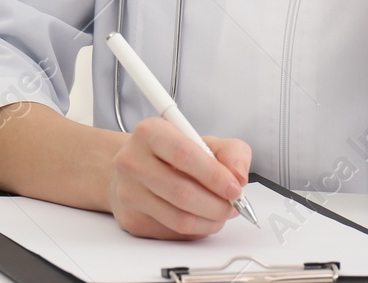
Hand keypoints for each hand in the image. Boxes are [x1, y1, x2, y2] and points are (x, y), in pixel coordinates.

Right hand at [107, 118, 251, 239]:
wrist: (134, 169)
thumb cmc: (171, 155)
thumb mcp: (203, 141)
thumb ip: (231, 151)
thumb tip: (239, 176)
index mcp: (150, 132)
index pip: (184, 154)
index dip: (215, 175)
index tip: (235, 188)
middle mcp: (132, 161)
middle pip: (182, 192)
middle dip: (217, 205)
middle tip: (232, 206)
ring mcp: (128, 192)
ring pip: (179, 219)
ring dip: (210, 222)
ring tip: (220, 214)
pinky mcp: (131, 219)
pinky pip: (173, 233)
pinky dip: (196, 230)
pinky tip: (200, 218)